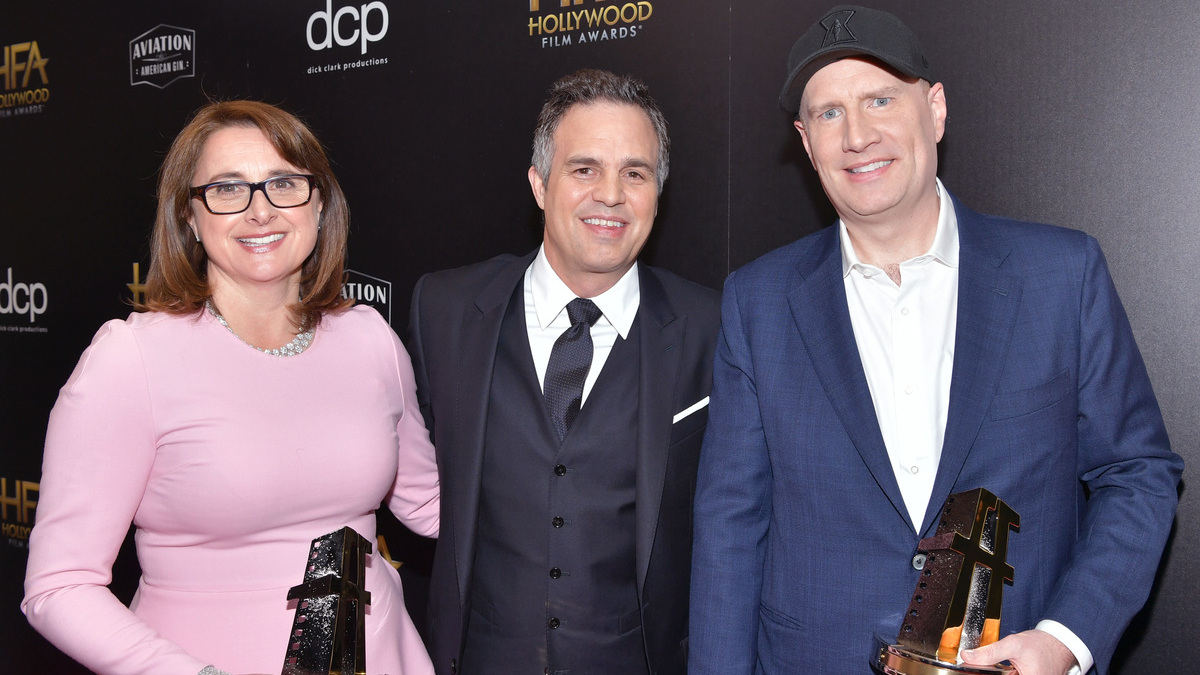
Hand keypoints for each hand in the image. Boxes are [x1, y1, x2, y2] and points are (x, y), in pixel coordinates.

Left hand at [960, 629, 1076, 674]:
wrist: (1059, 643)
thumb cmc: (1042, 644)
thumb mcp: (1013, 645)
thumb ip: (989, 653)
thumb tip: (967, 657)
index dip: (984, 673)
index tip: (975, 670)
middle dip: (992, 671)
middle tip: (991, 664)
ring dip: (998, 672)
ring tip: (1006, 664)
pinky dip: (1005, 673)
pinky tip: (1005, 668)